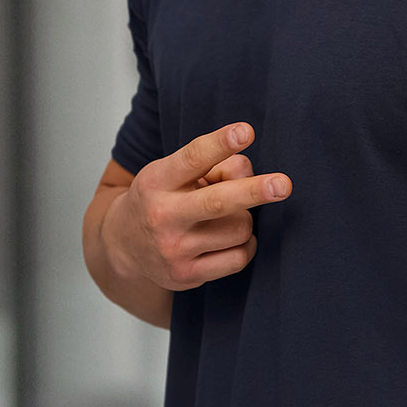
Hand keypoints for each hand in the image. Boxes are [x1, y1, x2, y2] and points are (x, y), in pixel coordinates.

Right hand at [102, 122, 290, 290]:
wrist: (123, 245)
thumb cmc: (161, 198)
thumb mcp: (174, 173)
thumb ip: (213, 165)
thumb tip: (247, 172)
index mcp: (157, 181)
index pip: (192, 158)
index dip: (220, 143)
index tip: (246, 131)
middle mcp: (162, 215)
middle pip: (218, 202)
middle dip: (253, 191)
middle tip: (284, 184)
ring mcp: (174, 249)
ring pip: (238, 228)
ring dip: (245, 219)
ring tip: (229, 216)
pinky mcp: (186, 275)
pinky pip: (239, 258)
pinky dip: (245, 244)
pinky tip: (232, 238)